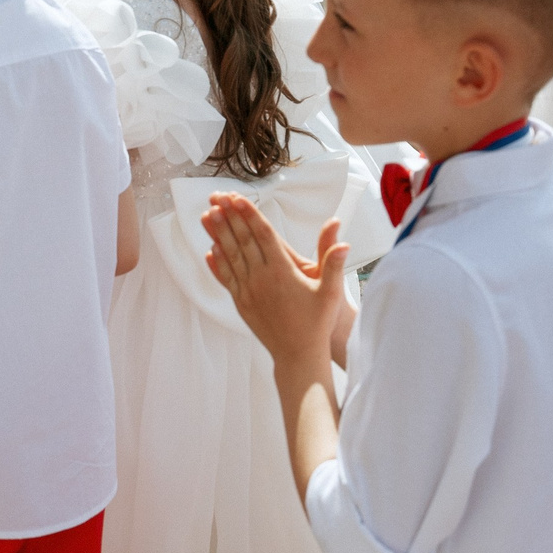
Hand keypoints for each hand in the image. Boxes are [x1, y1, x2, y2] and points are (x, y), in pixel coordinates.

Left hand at [202, 196, 347, 366]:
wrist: (298, 355)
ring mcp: (249, 292)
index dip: (249, 214)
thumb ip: (333, 263)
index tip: (236, 198)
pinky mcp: (242, 304)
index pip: (263, 235)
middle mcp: (262, 279)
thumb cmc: (317, 323)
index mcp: (282, 272)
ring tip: (208, 215)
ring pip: (230, 257)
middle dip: (229, 217)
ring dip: (219, 234)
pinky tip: (210, 251)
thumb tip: (344, 241)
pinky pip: (227, 278)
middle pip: (242, 241)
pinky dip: (218, 263)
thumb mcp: (330, 292)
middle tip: (216, 197)